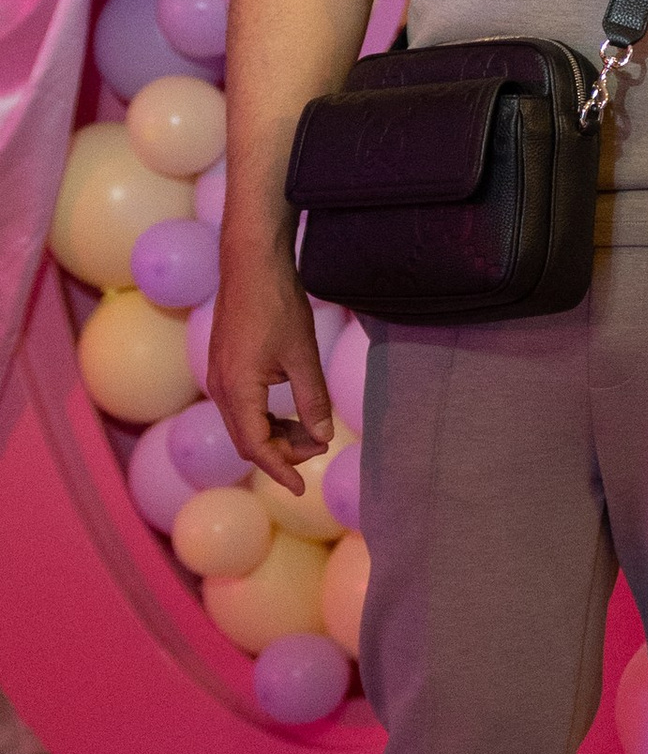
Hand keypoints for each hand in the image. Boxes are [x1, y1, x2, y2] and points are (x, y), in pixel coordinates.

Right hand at [208, 250, 331, 491]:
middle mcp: (220, 388)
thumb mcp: (303, 356)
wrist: (250, 265)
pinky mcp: (224, 367)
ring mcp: (218, 377)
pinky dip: (265, 417)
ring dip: (275, 435)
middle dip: (282, 453)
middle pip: (248, 440)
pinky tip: (292, 412)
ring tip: (311, 431)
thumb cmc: (278, 306)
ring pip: (244, 424)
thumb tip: (323, 438)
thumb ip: (312, 401)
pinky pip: (241, 406)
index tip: (302, 488)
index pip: (256, 447)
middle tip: (319, 448)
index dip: (281, 470)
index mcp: (237, 390)